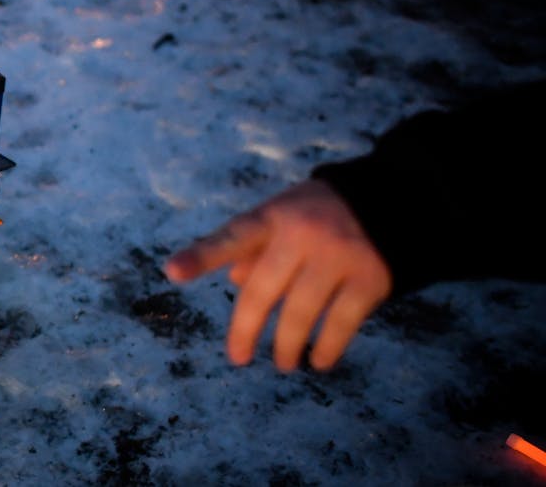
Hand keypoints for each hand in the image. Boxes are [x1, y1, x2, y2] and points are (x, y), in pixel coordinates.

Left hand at [164, 179, 391, 371]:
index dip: (200, 256)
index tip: (172, 271)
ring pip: (300, 313)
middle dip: (245, 330)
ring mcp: (338, 256)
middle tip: (238, 357)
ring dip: (287, 345)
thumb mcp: (281, 219)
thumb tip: (235, 281)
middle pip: (262, 291)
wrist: (390, 200)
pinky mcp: (371, 277)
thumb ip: (255, 249)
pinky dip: (327, 347)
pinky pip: (341, 323)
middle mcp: (302, 234)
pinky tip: (319, 361)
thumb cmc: (316, 217)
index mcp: (272, 217)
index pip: (230, 239)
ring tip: (282, 363)